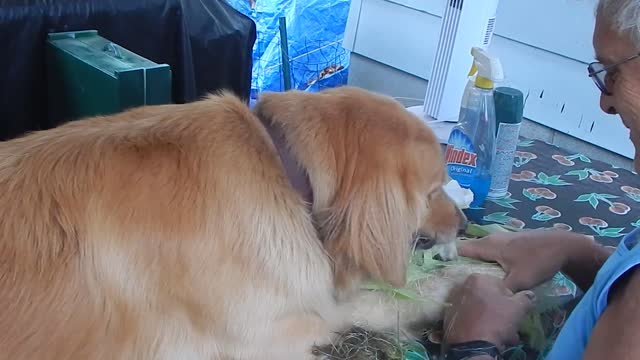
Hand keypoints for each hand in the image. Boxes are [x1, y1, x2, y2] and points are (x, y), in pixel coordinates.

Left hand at [443, 274, 535, 350]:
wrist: (472, 345)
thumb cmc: (496, 320)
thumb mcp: (518, 308)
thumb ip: (525, 298)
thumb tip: (529, 295)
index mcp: (477, 279)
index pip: (501, 286)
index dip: (511, 300)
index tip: (515, 312)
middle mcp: (462, 287)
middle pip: (489, 299)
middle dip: (501, 313)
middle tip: (511, 325)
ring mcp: (454, 303)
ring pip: (480, 310)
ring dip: (493, 321)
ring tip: (503, 335)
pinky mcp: (449, 318)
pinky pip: (470, 319)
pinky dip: (479, 326)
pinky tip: (488, 337)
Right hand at [458, 230, 592, 291]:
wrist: (564, 245)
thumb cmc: (539, 261)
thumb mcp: (520, 280)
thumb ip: (502, 290)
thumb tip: (487, 300)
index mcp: (489, 246)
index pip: (461, 248)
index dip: (448, 256)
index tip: (438, 267)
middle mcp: (492, 239)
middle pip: (470, 248)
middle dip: (460, 259)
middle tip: (452, 274)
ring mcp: (502, 237)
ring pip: (482, 248)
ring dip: (475, 258)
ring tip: (468, 273)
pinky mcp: (511, 240)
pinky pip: (492, 249)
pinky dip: (487, 257)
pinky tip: (490, 268)